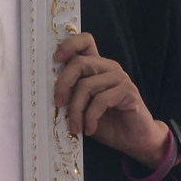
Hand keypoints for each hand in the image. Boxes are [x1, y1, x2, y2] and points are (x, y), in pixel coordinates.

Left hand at [53, 33, 165, 160]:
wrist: (132, 139)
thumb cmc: (105, 122)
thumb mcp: (82, 106)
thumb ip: (70, 94)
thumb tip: (47, 90)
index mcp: (96, 66)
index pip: (84, 41)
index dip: (68, 45)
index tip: (55, 60)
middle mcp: (108, 67)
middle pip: (79, 62)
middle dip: (63, 85)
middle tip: (58, 105)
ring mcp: (120, 78)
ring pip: (86, 85)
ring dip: (76, 110)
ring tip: (75, 127)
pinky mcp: (128, 91)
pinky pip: (100, 100)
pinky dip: (90, 117)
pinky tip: (90, 129)